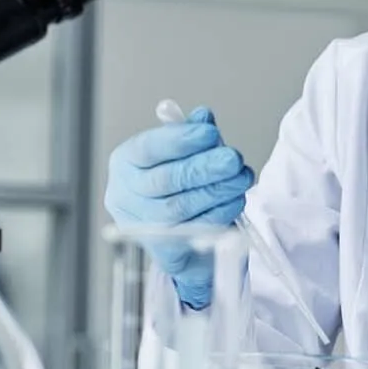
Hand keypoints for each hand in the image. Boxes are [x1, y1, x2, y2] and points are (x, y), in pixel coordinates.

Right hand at [105, 107, 253, 307]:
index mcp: (126, 163)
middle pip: (166, 180)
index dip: (180, 140)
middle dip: (205, 167)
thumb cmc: (172, 185)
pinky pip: (194, 231)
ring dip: (218, 190)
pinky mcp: (164, 251)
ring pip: (181, 207)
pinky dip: (220, 213)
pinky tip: (235, 200)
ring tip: (241, 177)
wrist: (174, 233)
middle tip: (233, 159)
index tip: (210, 132)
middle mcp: (126, 196)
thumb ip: (189, 134)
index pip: (148, 148)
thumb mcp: (177, 153)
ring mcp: (142, 226)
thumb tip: (203, 116)